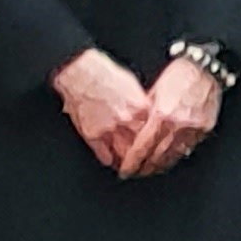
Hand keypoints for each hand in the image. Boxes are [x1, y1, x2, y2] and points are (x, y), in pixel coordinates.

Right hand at [54, 47, 151, 173]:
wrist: (81, 73)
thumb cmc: (105, 75)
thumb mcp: (133, 86)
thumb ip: (142, 104)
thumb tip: (150, 115)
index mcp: (139, 108)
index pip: (154, 132)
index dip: (156, 142)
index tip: (159, 149)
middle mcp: (125, 120)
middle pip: (141, 146)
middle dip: (145, 157)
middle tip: (147, 164)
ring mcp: (108, 129)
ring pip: (123, 154)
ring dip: (128, 162)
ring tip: (131, 167)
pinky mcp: (92, 134)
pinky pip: (103, 153)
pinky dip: (108, 159)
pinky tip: (111, 161)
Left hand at [120, 55, 226, 179]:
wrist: (205, 67)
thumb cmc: (180, 73)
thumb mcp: (155, 90)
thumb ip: (145, 111)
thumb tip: (135, 128)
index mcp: (161, 114)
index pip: (143, 146)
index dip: (132, 162)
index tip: (126, 169)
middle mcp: (177, 124)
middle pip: (157, 156)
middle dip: (145, 168)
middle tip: (137, 172)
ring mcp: (193, 128)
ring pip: (173, 156)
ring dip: (160, 165)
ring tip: (151, 169)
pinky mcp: (204, 128)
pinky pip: (189, 147)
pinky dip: (177, 155)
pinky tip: (169, 157)